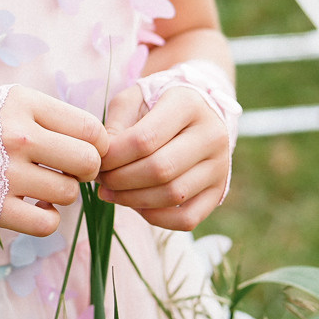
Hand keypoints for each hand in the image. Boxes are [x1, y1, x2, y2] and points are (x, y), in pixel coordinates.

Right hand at [0, 89, 107, 236]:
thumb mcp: (1, 100)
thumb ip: (44, 115)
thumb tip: (91, 139)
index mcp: (24, 103)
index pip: (90, 128)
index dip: (97, 144)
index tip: (85, 150)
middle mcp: (19, 135)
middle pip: (88, 161)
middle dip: (86, 170)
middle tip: (69, 171)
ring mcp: (7, 173)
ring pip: (69, 193)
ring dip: (62, 194)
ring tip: (42, 186)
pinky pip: (46, 224)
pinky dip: (47, 220)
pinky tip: (34, 208)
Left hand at [97, 85, 230, 231]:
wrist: (195, 113)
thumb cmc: (155, 105)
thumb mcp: (132, 100)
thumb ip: (115, 126)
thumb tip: (104, 160)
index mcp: (188, 104)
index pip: (145, 139)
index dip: (114, 157)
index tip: (97, 160)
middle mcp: (212, 134)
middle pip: (161, 170)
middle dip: (121, 180)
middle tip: (101, 180)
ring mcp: (220, 166)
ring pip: (173, 195)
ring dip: (133, 200)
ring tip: (112, 192)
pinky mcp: (219, 191)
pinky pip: (187, 218)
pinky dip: (156, 218)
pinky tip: (136, 205)